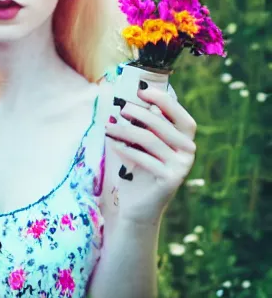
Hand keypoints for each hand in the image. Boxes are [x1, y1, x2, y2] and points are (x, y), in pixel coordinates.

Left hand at [104, 87, 196, 223]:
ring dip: (126, 130)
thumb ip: (144, 128)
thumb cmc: (139, 172)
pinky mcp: (170, 179)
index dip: (165, 101)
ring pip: (150, 140)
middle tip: (120, 109)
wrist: (138, 207)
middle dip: (140, 114)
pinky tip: (113, 144)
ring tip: (108, 127)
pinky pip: (144, 158)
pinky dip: (126, 149)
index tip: (142, 91)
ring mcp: (182, 166)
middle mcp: (189, 152)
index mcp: (185, 141)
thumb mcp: (142, 147)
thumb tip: (131, 103)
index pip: (181, 116)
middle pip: (162, 125)